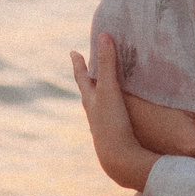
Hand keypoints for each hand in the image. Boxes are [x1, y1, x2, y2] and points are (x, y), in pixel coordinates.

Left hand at [70, 34, 158, 190]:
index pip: (82, 78)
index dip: (79, 64)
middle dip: (88, 80)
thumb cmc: (112, 123)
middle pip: (88, 93)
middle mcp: (94, 114)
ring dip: (101, 97)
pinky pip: (113, 120)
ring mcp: (104, 127)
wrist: (119, 160)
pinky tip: (121, 117)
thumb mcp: (110, 90)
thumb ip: (108, 64)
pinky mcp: (116, 138)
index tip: (73, 53)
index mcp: (91, 101)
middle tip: (86, 69)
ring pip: (99, 108)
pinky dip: (114, 112)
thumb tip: (104, 35)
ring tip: (104, 91)